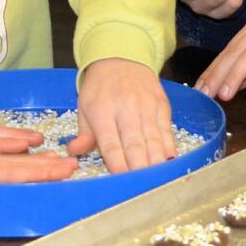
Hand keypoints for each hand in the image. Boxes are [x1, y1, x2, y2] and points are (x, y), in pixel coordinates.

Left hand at [68, 58, 175, 172]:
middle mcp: (126, 109)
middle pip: (135, 143)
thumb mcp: (84, 107)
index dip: (117, 163)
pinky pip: (167, 130)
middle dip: (139, 167)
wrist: (122, 58)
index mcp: (102, 111)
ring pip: (153, 138)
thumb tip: (75, 151)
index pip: (111, 143)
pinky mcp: (162, 105)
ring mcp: (147, 107)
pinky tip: (171, 162)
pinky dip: (169, 147)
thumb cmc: (100, 88)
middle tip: (142, 187)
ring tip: (158, 180)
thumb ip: (84, 133)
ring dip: (156, 161)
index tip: (121, 180)